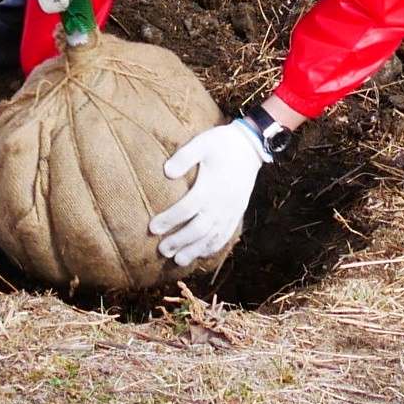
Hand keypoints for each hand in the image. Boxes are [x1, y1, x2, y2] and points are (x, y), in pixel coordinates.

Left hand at [150, 118, 266, 266]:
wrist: (251, 147)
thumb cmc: (222, 143)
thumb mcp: (202, 143)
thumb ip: (184, 157)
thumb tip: (166, 171)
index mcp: (210, 186)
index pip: (186, 209)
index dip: (169, 220)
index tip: (152, 228)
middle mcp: (221, 203)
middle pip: (198, 228)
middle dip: (179, 241)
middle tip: (161, 250)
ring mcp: (231, 210)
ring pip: (211, 236)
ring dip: (194, 250)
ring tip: (178, 260)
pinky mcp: (237, 213)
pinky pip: (225, 235)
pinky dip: (212, 247)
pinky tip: (201, 254)